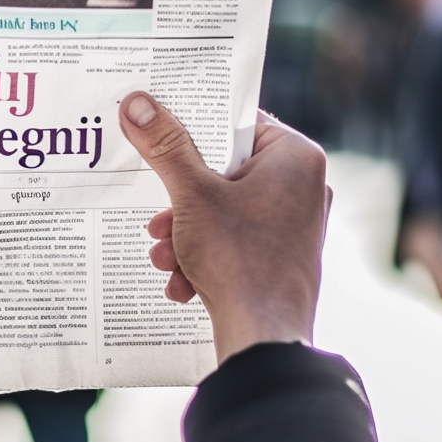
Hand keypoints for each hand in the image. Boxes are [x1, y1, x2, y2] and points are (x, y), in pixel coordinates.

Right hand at [119, 93, 329, 363]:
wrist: (264, 339)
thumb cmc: (240, 260)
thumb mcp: (191, 195)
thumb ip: (164, 145)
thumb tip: (138, 102)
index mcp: (295, 157)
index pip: (237, 123)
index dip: (193, 132)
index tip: (161, 140)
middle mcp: (303, 186)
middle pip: (223, 172)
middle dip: (180, 202)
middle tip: (158, 222)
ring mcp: (295, 224)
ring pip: (222, 211)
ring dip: (185, 233)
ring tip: (165, 257)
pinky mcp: (283, 256)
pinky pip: (234, 241)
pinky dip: (203, 256)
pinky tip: (182, 281)